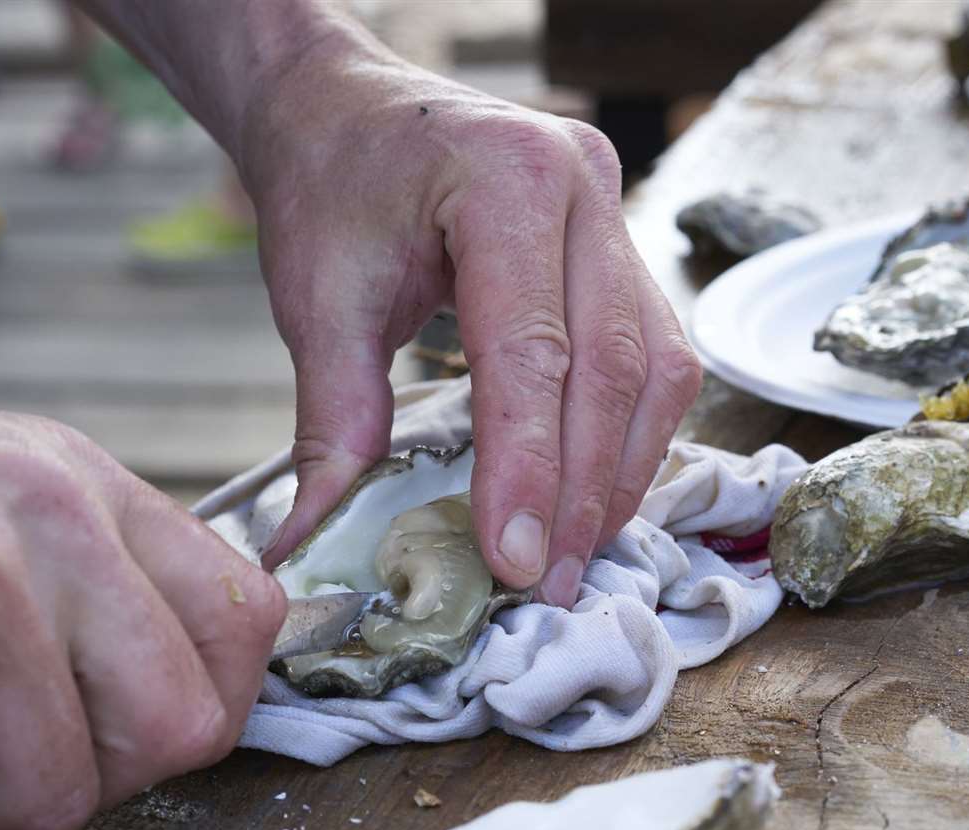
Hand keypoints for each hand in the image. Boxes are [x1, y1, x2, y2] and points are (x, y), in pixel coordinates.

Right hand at [0, 393, 284, 829]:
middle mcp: (58, 518)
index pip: (245, 623)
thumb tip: (195, 686)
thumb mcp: (0, 494)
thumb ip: (102, 579)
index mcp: (94, 488)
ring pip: (57, 791)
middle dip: (96, 772)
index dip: (208, 703)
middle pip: (178, 729)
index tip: (139, 727)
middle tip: (13, 749)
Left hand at [247, 33, 701, 605]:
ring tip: (577, 551)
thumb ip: (332, 420)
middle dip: (585, 490)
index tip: (513, 560)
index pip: (533, 351)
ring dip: (620, 471)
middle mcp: (585, 189)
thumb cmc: (328, 186)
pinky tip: (595, 489)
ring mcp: (613, 215)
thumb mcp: (317, 297)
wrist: (346, 109)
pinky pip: (651, 354)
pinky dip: (627, 433)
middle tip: (552, 581)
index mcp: (507, 181)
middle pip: (614, 368)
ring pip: (655, 367)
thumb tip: (314, 535)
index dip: (529, 466)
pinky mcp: (616, 249)